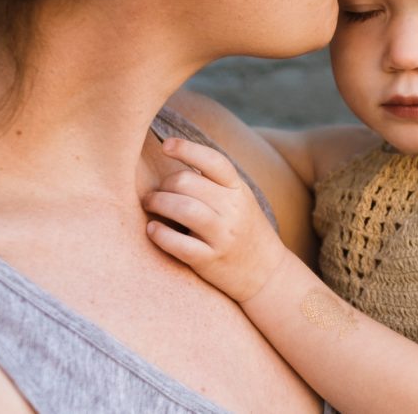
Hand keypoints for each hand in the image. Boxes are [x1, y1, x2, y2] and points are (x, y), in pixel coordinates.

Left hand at [143, 137, 286, 301]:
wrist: (267, 273)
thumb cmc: (244, 230)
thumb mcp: (239, 200)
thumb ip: (214, 182)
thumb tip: (177, 158)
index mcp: (238, 189)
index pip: (213, 160)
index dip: (186, 149)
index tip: (166, 145)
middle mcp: (233, 209)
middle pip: (187, 182)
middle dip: (163, 184)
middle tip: (154, 193)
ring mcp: (223, 235)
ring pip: (183, 208)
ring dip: (158, 202)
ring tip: (150, 205)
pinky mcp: (210, 260)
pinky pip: (179, 244)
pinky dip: (160, 234)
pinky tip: (152, 229)